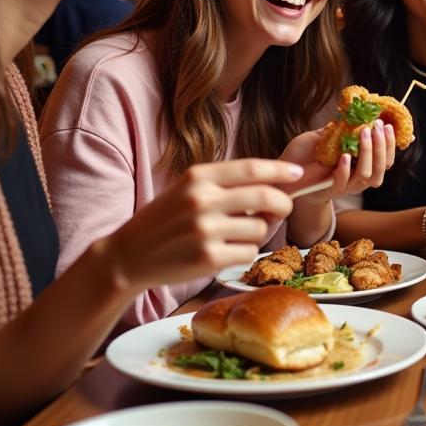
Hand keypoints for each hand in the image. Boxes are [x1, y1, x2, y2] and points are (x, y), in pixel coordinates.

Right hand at [104, 159, 301, 290]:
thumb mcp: (188, 190)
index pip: (252, 168)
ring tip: (234, 236)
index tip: (298, 174)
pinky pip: (249, 252)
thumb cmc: (165, 221)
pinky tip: (225, 252)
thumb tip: (274, 184)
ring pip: (260, 228)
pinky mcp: (208, 257)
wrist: (128, 256)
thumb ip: (225, 185)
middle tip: (281, 210)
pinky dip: (244, 253)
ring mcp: (205, 230)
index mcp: (198, 177)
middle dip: (283, 204)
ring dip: (257, 234)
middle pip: (267, 196)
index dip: (281, 171)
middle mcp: (202, 200)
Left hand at [281, 121, 397, 203]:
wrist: (283, 173)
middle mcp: (358, 177)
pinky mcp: (330, 191)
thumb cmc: (304, 154)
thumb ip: (340, 127)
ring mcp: (346, 186)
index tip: (390, 125)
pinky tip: (344, 156)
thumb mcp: (324, 135)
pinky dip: (345, 169)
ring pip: (367, 175)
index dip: (392, 144)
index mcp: (361, 165)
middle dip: (382, 145)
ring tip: (363, 133)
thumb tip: (356, 111)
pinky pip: (343, 183)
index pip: (386, 158)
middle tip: (377, 126)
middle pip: (382, 168)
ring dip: (368, 152)